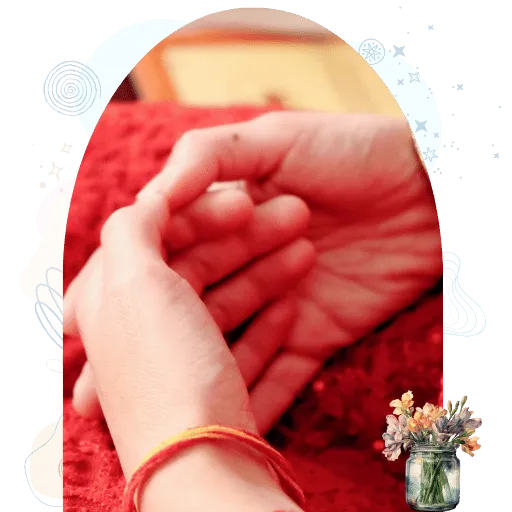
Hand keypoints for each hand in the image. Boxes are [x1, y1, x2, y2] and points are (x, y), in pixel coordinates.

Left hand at [67, 188, 314, 419]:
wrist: (210, 475)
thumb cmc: (166, 369)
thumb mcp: (134, 286)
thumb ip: (131, 233)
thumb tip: (147, 200)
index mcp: (122, 305)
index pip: (162, 240)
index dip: (201, 216)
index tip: (243, 205)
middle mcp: (158, 332)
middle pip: (206, 268)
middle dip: (249, 242)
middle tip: (299, 220)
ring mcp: (200, 364)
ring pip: (236, 302)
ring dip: (270, 275)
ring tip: (308, 255)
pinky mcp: (236, 392)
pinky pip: (255, 348)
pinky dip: (273, 325)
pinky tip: (296, 308)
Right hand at [139, 111, 442, 432]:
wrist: (427, 190)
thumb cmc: (351, 151)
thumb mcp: (271, 139)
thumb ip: (205, 160)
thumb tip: (150, 199)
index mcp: (229, 218)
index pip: (164, 253)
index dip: (128, 283)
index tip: (86, 321)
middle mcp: (246, 264)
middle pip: (190, 305)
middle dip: (155, 340)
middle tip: (107, 381)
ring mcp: (280, 303)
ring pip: (229, 343)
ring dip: (200, 366)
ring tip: (168, 390)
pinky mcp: (317, 330)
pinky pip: (283, 374)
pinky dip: (258, 396)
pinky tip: (227, 419)